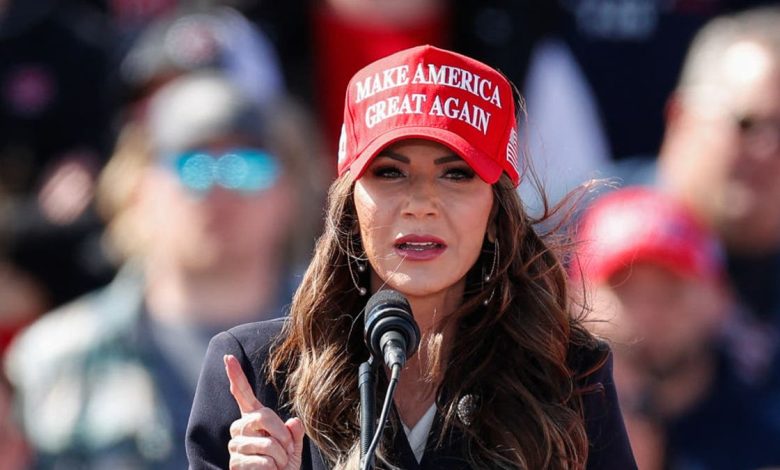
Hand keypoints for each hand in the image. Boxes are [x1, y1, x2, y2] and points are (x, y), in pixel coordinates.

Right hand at [224, 355, 304, 469]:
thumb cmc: (283, 465)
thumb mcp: (294, 446)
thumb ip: (295, 432)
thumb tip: (293, 421)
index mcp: (253, 418)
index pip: (242, 394)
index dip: (236, 375)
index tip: (228, 357)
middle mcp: (239, 428)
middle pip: (262, 416)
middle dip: (282, 434)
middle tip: (287, 449)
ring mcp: (235, 446)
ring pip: (267, 443)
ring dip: (280, 456)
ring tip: (277, 463)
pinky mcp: (235, 464)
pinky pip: (263, 461)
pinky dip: (273, 468)